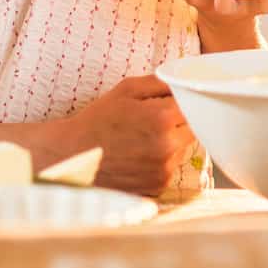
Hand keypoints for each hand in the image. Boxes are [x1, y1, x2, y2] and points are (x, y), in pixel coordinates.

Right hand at [49, 75, 192, 195]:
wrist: (72, 156)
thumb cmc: (98, 119)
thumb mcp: (127, 90)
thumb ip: (160, 82)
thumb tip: (185, 81)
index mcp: (162, 119)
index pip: (194, 105)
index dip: (183, 102)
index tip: (172, 102)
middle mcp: (167, 147)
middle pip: (194, 128)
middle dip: (180, 122)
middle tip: (155, 119)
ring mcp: (164, 170)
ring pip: (183, 149)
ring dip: (172, 142)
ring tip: (144, 138)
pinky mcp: (158, 186)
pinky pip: (171, 167)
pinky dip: (162, 161)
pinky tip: (140, 155)